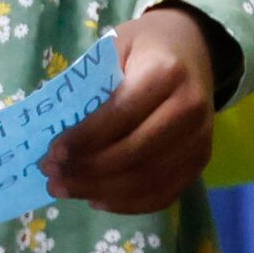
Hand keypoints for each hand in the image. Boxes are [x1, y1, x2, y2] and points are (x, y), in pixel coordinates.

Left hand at [41, 5, 219, 214]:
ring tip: (66, 189)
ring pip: (146, 180)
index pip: (121, 114)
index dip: (85, 139)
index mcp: (166, 72)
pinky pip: (163, 195)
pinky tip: (97, 199)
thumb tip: (55, 134)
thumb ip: (90, 87)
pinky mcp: (201, 160)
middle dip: (87, 171)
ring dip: (100, 191)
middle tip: (52, 177)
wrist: (193, 50)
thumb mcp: (114, 48)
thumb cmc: (144, 48)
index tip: (52, 152)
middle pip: (134, 153)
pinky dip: (126, 204)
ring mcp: (200, 138)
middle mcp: (190, 107)